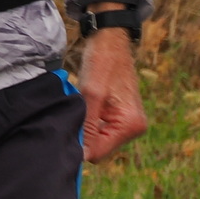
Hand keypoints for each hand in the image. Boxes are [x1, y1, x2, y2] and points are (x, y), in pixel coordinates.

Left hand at [78, 27, 147, 162]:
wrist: (110, 44)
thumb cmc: (101, 64)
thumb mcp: (90, 95)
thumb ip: (88, 126)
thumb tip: (82, 155)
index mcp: (130, 125)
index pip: (99, 153)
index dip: (79, 147)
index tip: (64, 131)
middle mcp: (134, 128)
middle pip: (100, 149)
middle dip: (83, 138)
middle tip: (69, 117)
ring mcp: (129, 123)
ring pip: (99, 140)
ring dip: (86, 129)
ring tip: (77, 110)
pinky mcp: (122, 117)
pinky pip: (102, 130)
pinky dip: (90, 123)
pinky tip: (83, 109)